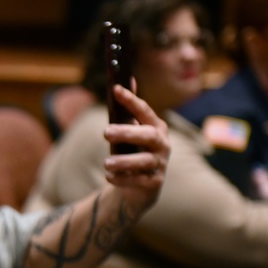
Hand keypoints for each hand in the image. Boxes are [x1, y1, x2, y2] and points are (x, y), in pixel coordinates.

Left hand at [101, 85, 169, 214]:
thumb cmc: (132, 153)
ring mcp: (159, 164)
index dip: (131, 100)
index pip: (145, 111)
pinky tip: (109, 176)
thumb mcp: (128, 132)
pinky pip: (140, 181)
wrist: (139, 187)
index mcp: (155, 127)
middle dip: (128, 132)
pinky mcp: (154, 183)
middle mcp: (162, 144)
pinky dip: (123, 179)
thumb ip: (127, 111)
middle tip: (105, 132)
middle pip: (149, 136)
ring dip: (124, 161)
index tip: (116, 89)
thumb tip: (126, 80)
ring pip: (145, 161)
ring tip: (106, 162)